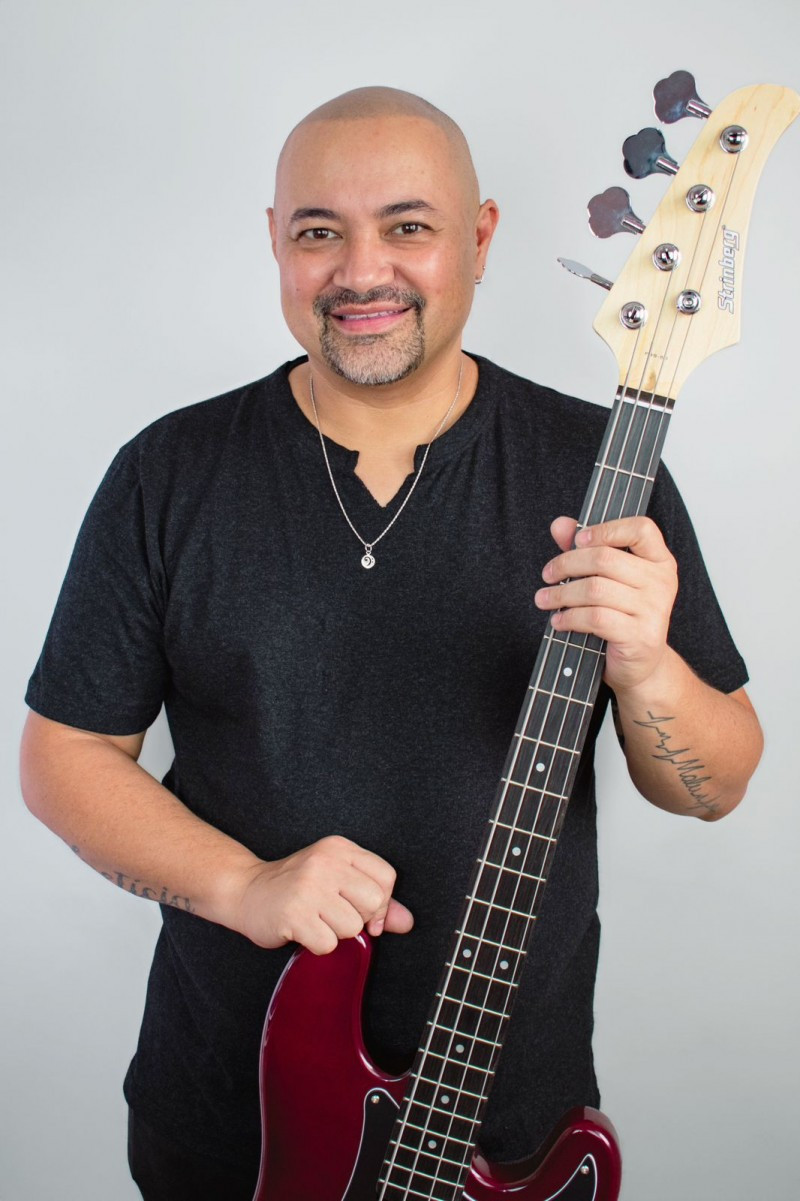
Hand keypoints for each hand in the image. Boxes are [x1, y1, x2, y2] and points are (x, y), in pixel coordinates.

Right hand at [231, 835, 413, 955]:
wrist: (246, 891)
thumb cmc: (296, 888)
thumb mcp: (337, 882)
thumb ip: (375, 901)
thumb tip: (407, 922)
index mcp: (339, 849)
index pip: (386, 877)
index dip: (382, 902)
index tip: (364, 912)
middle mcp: (325, 862)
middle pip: (373, 902)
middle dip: (358, 918)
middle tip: (332, 914)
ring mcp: (308, 887)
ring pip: (352, 927)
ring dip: (335, 933)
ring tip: (314, 919)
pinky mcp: (294, 913)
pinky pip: (328, 944)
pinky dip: (317, 945)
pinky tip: (302, 930)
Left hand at [534, 515, 677, 693]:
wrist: (641, 665)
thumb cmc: (623, 616)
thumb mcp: (608, 579)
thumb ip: (586, 549)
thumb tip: (560, 525)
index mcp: (659, 560)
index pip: (641, 529)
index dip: (605, 529)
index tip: (578, 540)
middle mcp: (661, 582)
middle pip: (604, 559)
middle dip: (567, 564)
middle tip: (548, 574)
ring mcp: (654, 610)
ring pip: (595, 589)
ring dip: (561, 594)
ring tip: (544, 600)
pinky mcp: (640, 636)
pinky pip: (596, 618)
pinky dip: (570, 618)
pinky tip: (559, 621)